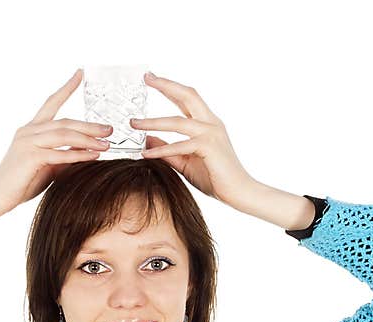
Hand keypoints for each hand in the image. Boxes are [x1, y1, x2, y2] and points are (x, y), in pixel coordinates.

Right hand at [0, 69, 112, 215]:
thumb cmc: (21, 183)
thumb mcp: (47, 165)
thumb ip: (63, 156)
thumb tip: (87, 153)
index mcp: (31, 129)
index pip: (51, 102)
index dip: (66, 87)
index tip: (80, 73)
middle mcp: (29, 131)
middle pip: (65, 122)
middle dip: (90, 125)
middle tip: (110, 129)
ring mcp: (28, 142)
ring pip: (64, 135)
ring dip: (88, 139)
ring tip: (106, 144)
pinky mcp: (30, 156)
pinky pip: (60, 153)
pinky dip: (79, 155)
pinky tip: (94, 156)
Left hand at [131, 72, 255, 211]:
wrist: (239, 192)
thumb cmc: (214, 177)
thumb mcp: (184, 161)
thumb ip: (166, 149)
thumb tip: (146, 140)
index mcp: (207, 123)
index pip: (187, 98)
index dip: (169, 86)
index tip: (151, 78)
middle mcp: (211, 123)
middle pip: (187, 95)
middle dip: (166, 85)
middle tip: (146, 77)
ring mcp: (211, 133)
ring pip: (177, 121)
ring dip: (153, 122)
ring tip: (134, 123)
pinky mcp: (209, 147)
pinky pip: (180, 146)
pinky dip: (161, 150)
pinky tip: (146, 154)